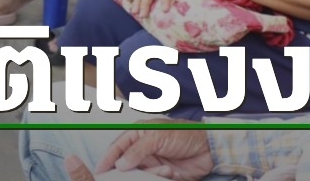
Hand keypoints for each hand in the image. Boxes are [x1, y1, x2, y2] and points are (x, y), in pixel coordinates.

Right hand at [93, 129, 213, 180]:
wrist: (210, 148)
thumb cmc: (184, 133)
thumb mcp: (157, 137)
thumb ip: (137, 150)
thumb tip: (120, 164)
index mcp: (138, 134)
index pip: (117, 148)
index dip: (107, 159)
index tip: (100, 172)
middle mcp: (143, 150)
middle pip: (125, 165)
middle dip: (128, 172)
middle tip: (129, 177)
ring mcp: (153, 163)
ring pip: (140, 175)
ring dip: (151, 175)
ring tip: (165, 170)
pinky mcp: (164, 175)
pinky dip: (160, 179)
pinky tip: (171, 173)